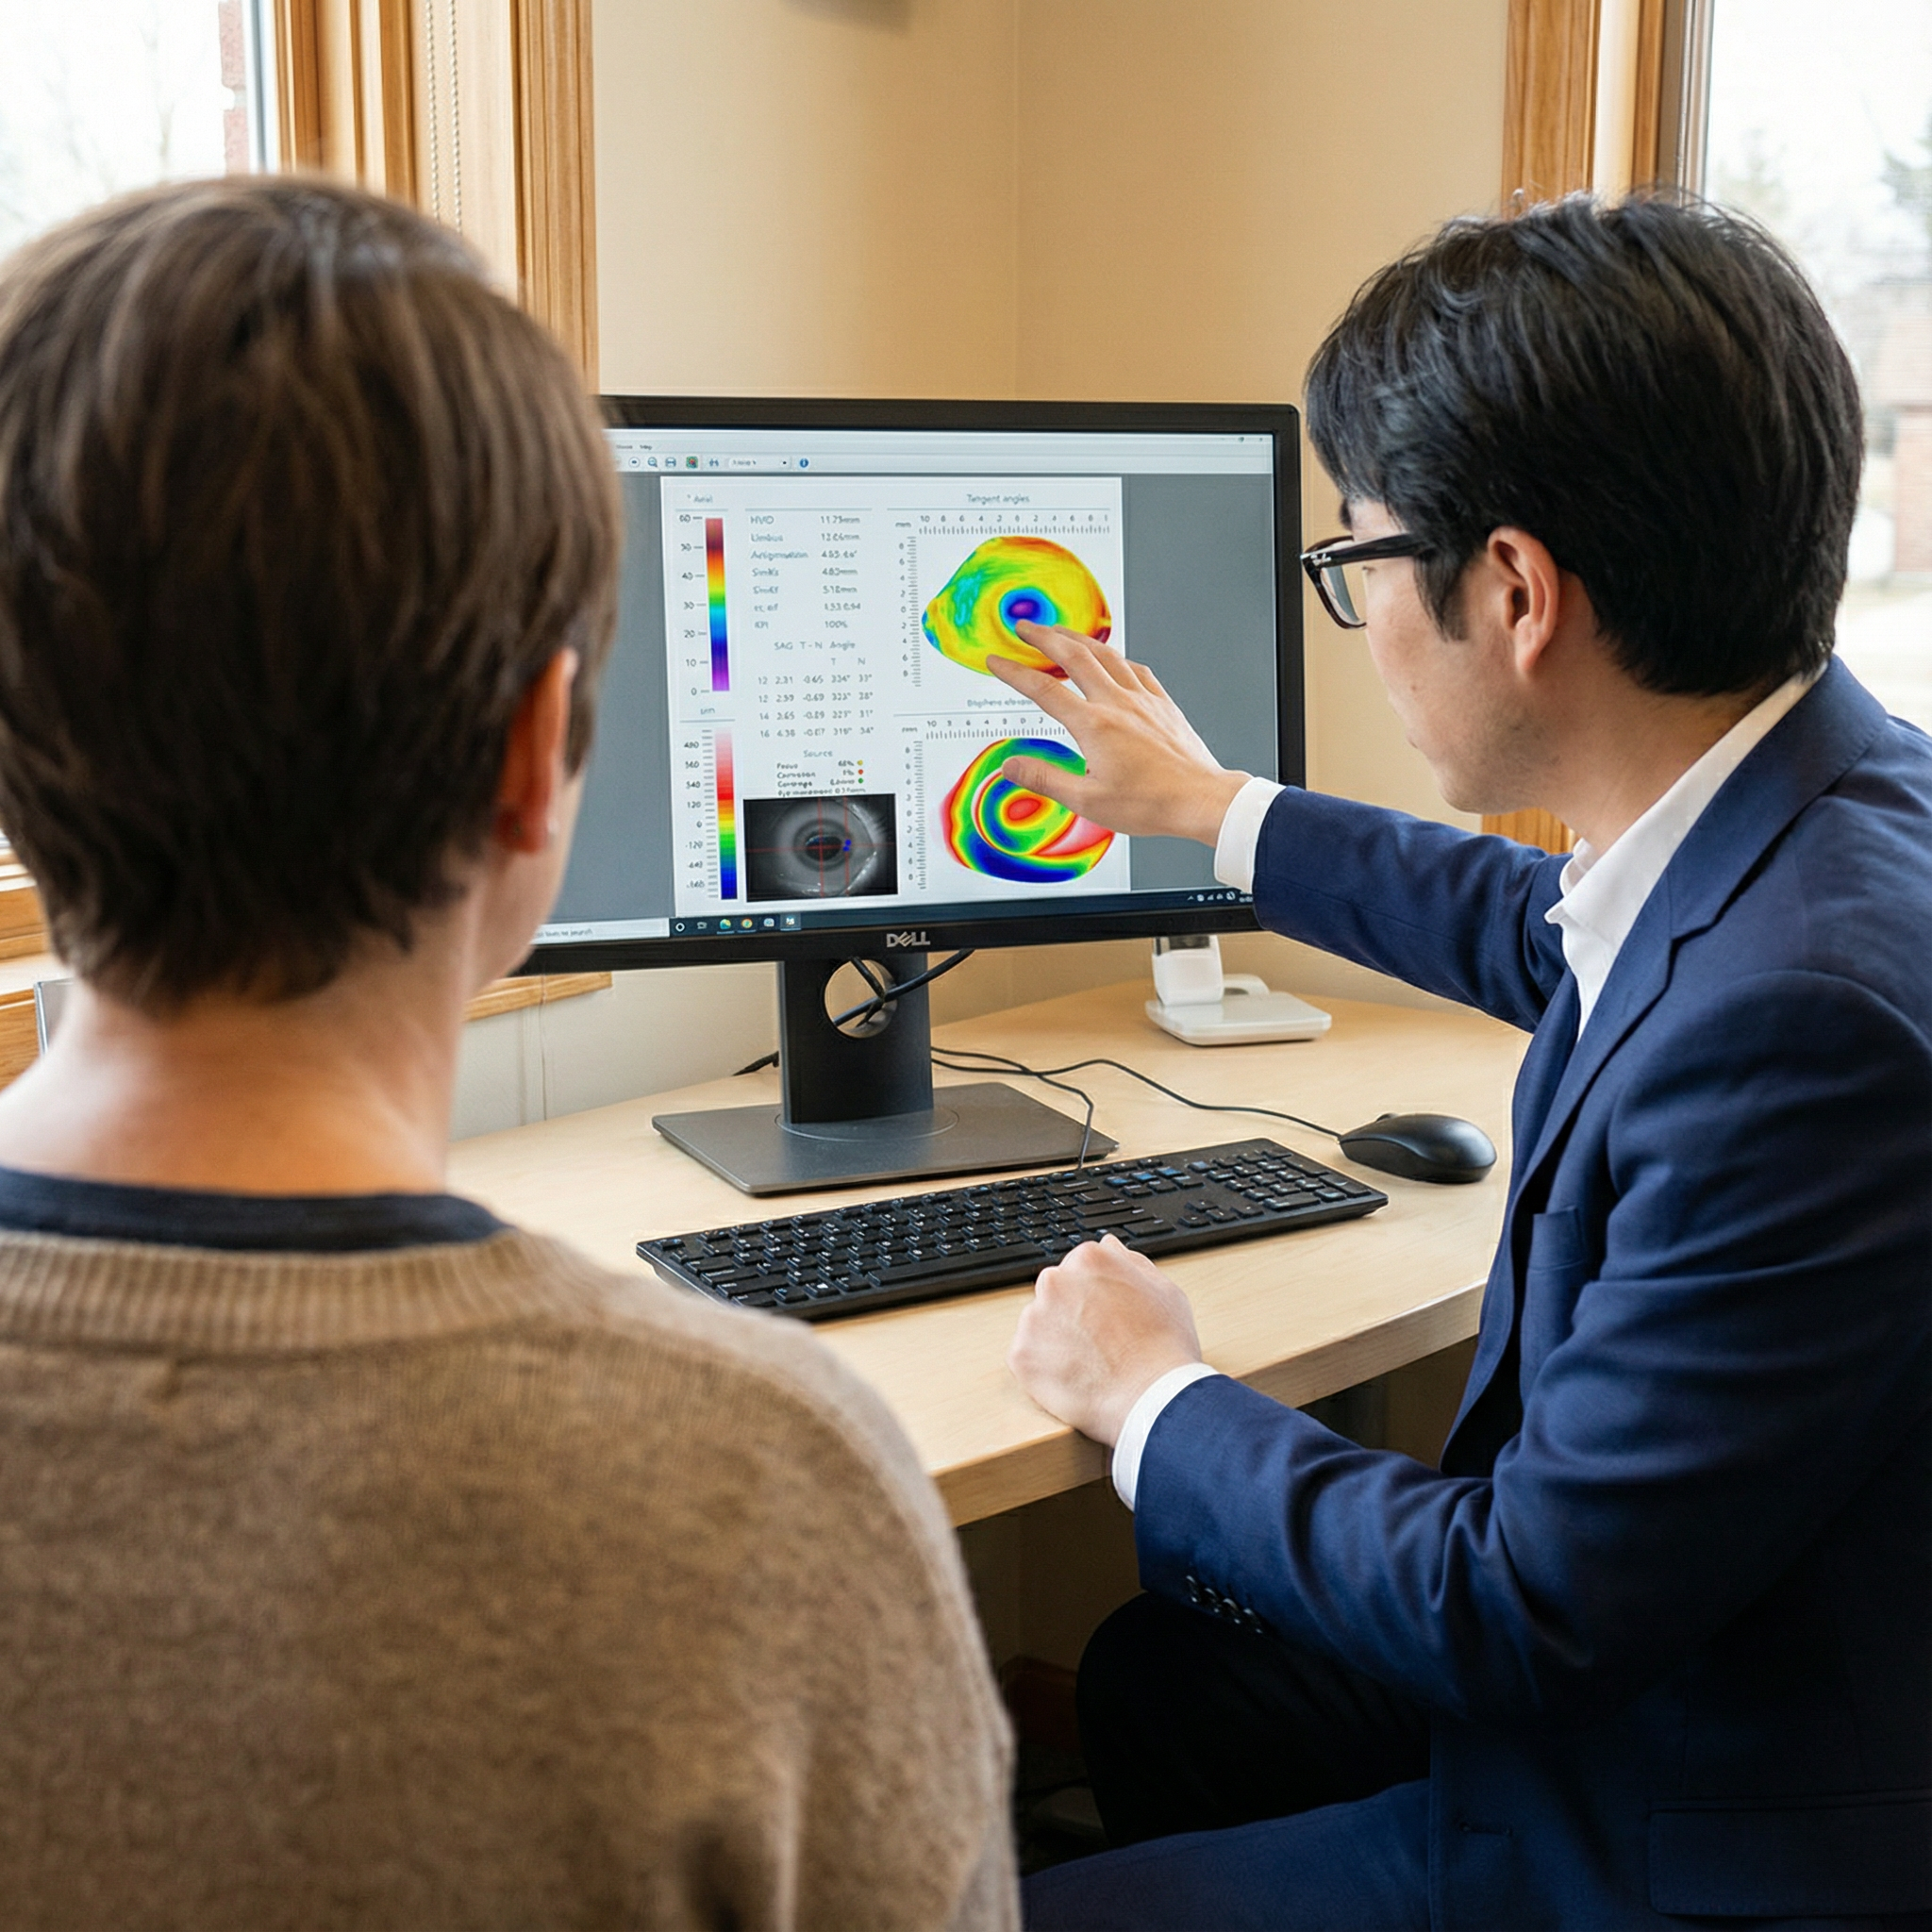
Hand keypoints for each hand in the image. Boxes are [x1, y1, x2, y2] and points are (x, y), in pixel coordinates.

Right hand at [986, 621, 1250, 845]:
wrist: (1200, 799)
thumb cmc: (1151, 803)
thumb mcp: (1087, 801)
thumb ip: (1045, 779)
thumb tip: (1010, 767)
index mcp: (1094, 725)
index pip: (1043, 689)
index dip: (1014, 672)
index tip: (997, 661)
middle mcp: (1118, 703)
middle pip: (1074, 656)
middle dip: (1044, 637)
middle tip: (1025, 628)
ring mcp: (1142, 699)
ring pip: (1105, 654)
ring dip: (1078, 638)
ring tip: (1061, 632)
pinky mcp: (1162, 703)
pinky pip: (1135, 668)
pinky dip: (1116, 656)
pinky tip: (1112, 657)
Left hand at [1007, 1235, 1203, 1445]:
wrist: (1153, 1399)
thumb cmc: (1164, 1348)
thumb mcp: (1164, 1290)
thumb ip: (1130, 1262)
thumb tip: (1109, 1247)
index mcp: (1088, 1259)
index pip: (1079, 1269)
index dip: (1095, 1296)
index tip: (1107, 1316)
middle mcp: (1055, 1281)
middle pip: (1056, 1293)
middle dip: (1072, 1314)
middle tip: (1100, 1343)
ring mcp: (1034, 1317)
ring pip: (1039, 1324)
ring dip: (1056, 1339)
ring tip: (1090, 1363)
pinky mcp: (1021, 1354)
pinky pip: (1028, 1357)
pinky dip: (1045, 1368)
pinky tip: (1075, 1378)